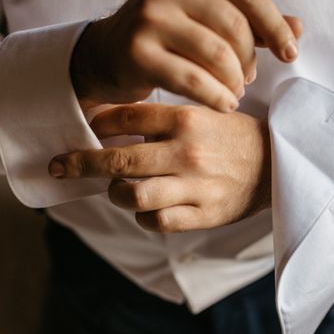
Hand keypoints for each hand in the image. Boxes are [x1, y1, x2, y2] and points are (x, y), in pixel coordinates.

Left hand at [48, 103, 270, 232]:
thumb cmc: (231, 136)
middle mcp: (187, 152)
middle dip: (78, 164)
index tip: (85, 129)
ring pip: (131, 195)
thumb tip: (107, 126)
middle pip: (117, 161)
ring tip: (115, 187)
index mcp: (187, 119)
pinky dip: (141, 214)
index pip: (126, 118)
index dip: (96, 124)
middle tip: (56, 167)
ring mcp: (195, 186)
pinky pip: (154, 221)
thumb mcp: (202, 112)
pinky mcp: (203, 215)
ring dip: (114, 192)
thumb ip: (161, 119)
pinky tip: (145, 205)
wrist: (277, 164)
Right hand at [71, 0, 302, 111]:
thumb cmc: (165, 37)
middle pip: (234, 27)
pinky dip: (216, 97)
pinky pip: (192, 79)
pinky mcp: (138, 51)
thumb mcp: (205, 19)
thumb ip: (250, 22)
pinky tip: (223, 104)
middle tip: (248, 80)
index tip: (291, 53)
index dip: (276, 26)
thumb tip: (299, 27)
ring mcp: (150, 17)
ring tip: (235, 94)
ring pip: (216, 54)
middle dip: (250, 60)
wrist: (106, 55)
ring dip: (234, 82)